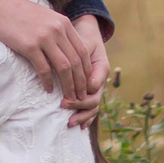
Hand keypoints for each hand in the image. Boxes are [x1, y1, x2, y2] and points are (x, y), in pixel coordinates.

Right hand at [0, 0, 91, 102]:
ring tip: (69, 97)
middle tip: (81, 95)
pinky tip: (48, 89)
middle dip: (81, 81)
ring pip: (64, 67)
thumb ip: (58, 31)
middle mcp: (57, 30)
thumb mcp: (45, 17)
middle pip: (76, 61)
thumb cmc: (19, 12)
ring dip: (68, 85)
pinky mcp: (29, 46)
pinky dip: (48, 82)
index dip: (86, 69)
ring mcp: (44, 38)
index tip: (86, 82)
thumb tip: (66, 50)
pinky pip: (44, 69)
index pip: (82, 50)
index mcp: (64, 23)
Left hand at [62, 15, 110, 129]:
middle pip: (94, 99)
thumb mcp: (83, 42)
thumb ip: (81, 55)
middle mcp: (101, 80)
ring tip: (70, 123)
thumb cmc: (82, 38)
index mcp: (101, 68)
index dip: (81, 93)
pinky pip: (91, 108)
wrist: (87, 35)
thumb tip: (79, 76)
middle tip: (62, 105)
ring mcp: (97, 88)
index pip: (93, 86)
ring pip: (94, 107)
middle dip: (79, 106)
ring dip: (83, 116)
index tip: (65, 97)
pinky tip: (80, 126)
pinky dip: (87, 118)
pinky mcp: (90, 92)